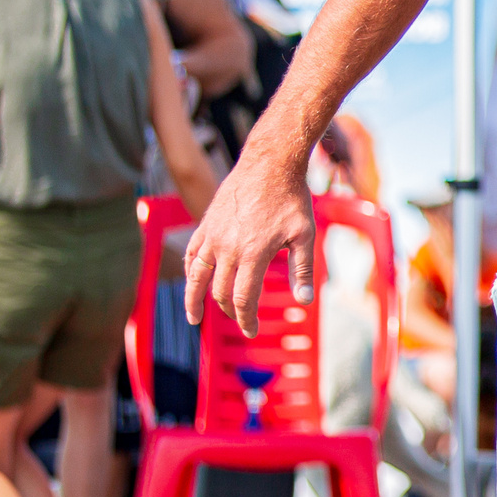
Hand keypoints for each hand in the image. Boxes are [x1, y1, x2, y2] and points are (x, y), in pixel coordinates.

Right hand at [183, 146, 317, 334]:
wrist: (269, 164)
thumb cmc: (292, 199)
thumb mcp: (305, 235)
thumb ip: (303, 269)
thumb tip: (304, 301)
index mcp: (253, 254)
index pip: (243, 299)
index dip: (246, 319)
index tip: (251, 331)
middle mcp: (227, 248)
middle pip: (222, 292)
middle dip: (230, 312)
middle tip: (240, 322)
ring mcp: (212, 236)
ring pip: (198, 277)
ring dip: (195, 300)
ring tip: (196, 318)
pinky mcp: (206, 224)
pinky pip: (192, 254)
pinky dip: (191, 273)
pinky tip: (193, 283)